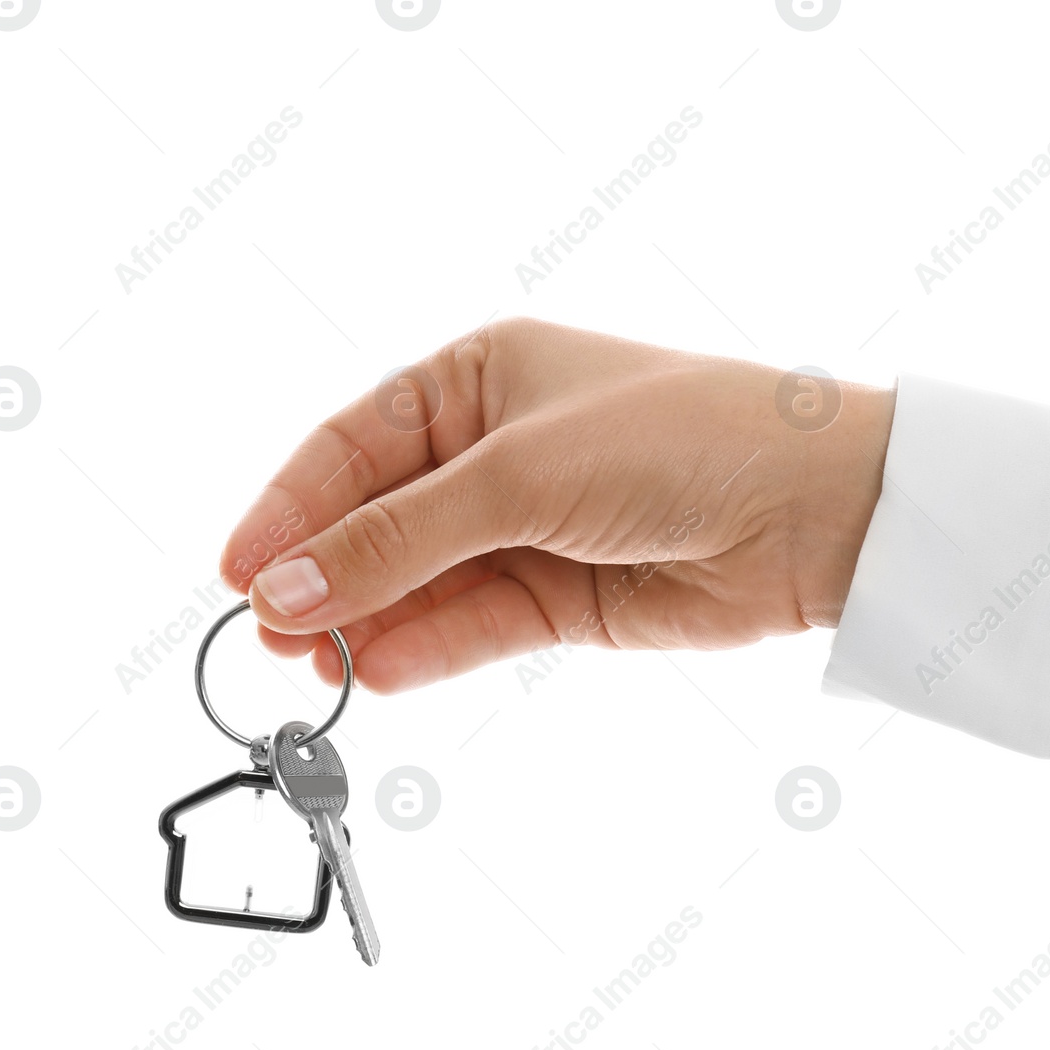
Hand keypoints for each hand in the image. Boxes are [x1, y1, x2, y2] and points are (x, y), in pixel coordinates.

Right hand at [219, 319, 893, 691]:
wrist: (813, 508)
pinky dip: (430, 649)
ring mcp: (531, 526)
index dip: (290, 507)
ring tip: (315, 667)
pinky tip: (382, 672)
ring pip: (423, 581)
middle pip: (381, 519)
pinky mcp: (566, 596)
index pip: (354, 445)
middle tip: (268, 636)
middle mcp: (499, 449)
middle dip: (323, 576)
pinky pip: (476, 625)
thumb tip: (281, 589)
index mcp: (479, 377)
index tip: (237, 572)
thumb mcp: (517, 476)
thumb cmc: (678, 440)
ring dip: (369, 622)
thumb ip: (396, 540)